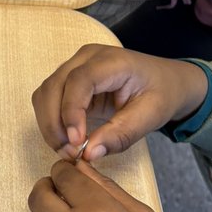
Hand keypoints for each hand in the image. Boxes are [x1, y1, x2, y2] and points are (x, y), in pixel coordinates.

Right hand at [31, 44, 209, 159]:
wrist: (165, 80)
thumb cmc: (161, 94)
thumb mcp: (150, 117)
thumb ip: (120, 135)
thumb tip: (88, 154)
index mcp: (112, 61)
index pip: (79, 80)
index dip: (71, 112)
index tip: (76, 143)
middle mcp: (88, 57)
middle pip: (54, 85)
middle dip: (55, 123)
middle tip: (70, 154)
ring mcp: (75, 65)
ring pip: (45, 92)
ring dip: (49, 124)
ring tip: (67, 150)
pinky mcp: (70, 78)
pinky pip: (49, 97)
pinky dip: (51, 120)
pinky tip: (67, 139)